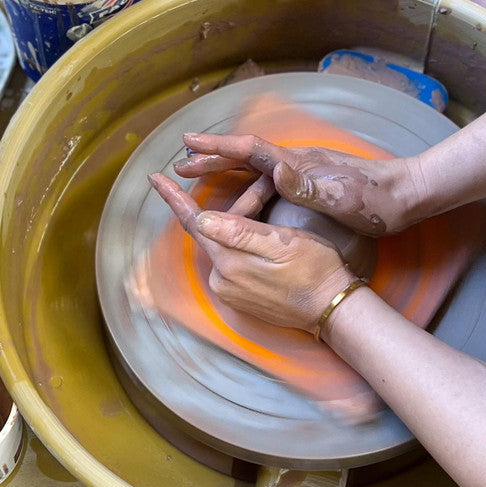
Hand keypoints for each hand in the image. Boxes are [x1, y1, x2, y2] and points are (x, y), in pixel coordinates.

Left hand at [150, 173, 353, 334]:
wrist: (331, 309)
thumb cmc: (315, 270)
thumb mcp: (282, 242)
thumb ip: (240, 232)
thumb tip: (202, 218)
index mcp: (229, 261)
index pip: (194, 223)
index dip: (173, 198)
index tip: (154, 178)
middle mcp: (222, 279)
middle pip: (213, 232)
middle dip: (233, 207)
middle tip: (264, 188)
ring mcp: (230, 291)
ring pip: (225, 246)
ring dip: (239, 225)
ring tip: (269, 208)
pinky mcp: (240, 298)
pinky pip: (233, 262)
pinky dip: (242, 245)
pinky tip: (264, 239)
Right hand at [173, 133, 427, 235]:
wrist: (408, 196)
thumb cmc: (376, 201)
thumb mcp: (341, 197)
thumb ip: (307, 185)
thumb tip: (274, 169)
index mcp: (298, 164)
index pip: (249, 150)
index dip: (217, 147)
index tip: (188, 144)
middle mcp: (297, 164)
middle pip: (245, 157)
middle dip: (212, 158)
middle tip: (181, 163)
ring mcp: (305, 173)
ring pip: (256, 170)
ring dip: (228, 174)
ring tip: (202, 181)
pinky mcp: (313, 185)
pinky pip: (269, 183)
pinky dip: (248, 187)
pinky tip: (245, 197)